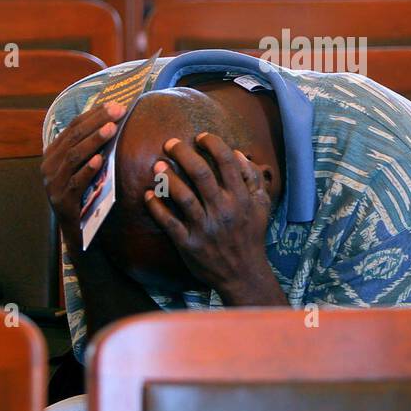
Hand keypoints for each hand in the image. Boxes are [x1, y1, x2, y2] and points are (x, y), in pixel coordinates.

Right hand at [41, 101, 126, 252]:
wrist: (77, 231)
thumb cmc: (85, 194)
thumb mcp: (84, 167)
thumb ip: (91, 147)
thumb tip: (112, 119)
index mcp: (52, 154)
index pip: (73, 127)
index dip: (94, 114)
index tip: (115, 104)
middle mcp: (48, 166)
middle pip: (74, 138)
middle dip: (97, 122)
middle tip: (118, 111)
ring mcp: (52, 184)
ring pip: (74, 156)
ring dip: (94, 141)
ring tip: (111, 129)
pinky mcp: (61, 200)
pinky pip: (75, 182)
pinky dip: (87, 169)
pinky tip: (100, 160)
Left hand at [144, 132, 283, 304]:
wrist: (243, 273)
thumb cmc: (251, 234)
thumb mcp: (261, 205)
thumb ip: (253, 178)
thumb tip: (237, 153)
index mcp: (241, 198)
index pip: (226, 162)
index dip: (212, 144)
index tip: (200, 137)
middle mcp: (223, 210)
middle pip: (200, 173)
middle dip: (183, 153)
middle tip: (170, 143)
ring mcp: (205, 228)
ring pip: (182, 195)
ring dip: (167, 177)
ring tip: (158, 165)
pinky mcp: (189, 244)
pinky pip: (169, 222)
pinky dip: (156, 207)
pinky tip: (149, 194)